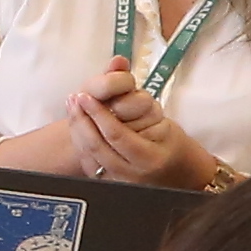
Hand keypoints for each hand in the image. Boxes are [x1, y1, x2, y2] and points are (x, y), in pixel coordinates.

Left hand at [68, 59, 228, 190]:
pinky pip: (88, 164)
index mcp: (150, 158)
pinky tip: (77, 126)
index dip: (97, 113)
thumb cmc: (170, 143)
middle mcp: (133, 174)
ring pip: (88, 155)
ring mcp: (119, 183)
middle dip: (81, 120)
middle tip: (74, 99)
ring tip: (73, 108)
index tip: (85, 96)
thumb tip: (118, 63)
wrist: (177, 173)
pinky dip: (79, 143)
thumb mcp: (162, 121)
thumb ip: (138, 95)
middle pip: (96, 146)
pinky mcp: (109, 186)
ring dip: (76, 129)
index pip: (116, 135)